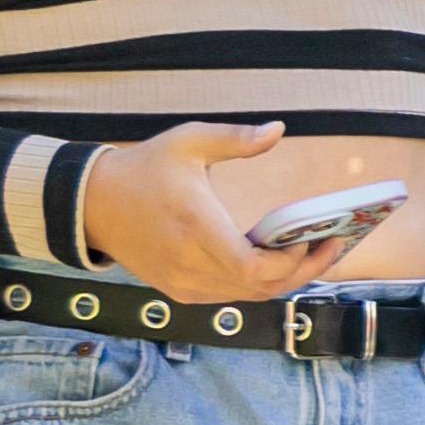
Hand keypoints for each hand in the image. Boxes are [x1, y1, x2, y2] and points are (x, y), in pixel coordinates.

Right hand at [80, 123, 384, 306]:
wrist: (91, 203)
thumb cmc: (143, 169)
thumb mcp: (187, 142)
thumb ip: (235, 138)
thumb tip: (277, 129)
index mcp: (195, 229)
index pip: (254, 269)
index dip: (292, 262)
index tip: (313, 238)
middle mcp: (189, 264)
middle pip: (262, 288)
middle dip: (305, 270)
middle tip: (333, 245)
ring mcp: (183, 283)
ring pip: (250, 296)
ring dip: (285, 278)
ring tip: (313, 251)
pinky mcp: (178, 291)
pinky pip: (231, 296)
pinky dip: (259, 283)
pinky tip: (277, 260)